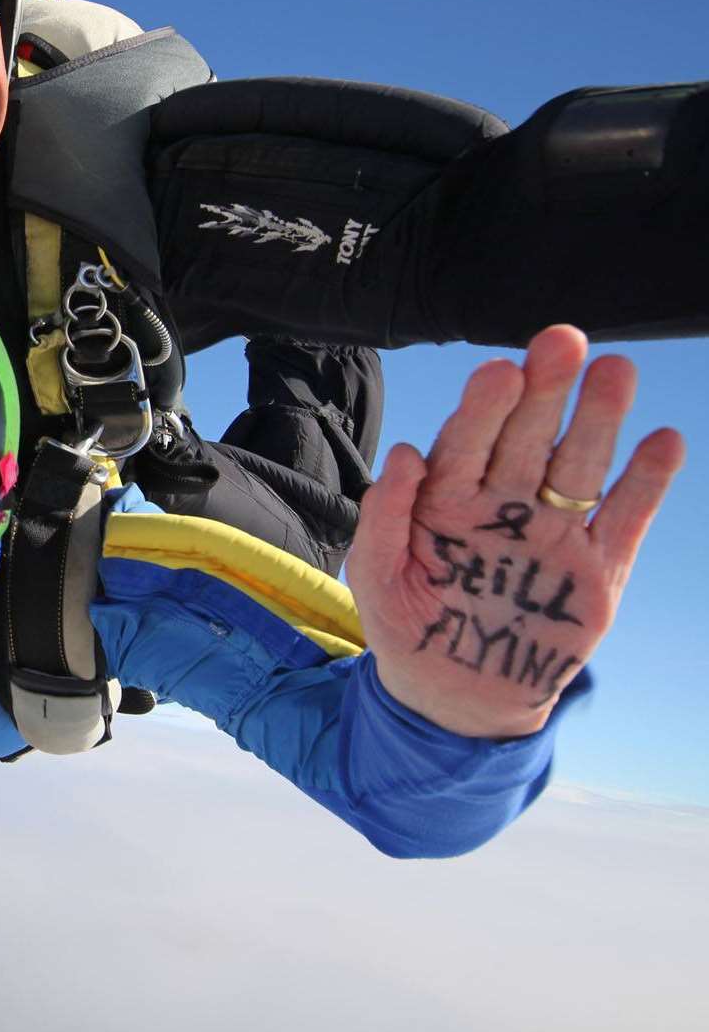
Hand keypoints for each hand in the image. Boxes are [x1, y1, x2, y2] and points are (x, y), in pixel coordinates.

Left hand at [347, 325, 685, 737]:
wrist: (454, 696)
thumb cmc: (406, 625)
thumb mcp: (376, 575)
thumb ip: (385, 515)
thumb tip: (407, 452)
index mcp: (448, 498)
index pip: (468, 441)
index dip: (484, 406)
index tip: (500, 370)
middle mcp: (505, 504)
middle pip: (529, 438)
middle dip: (545, 390)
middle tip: (561, 342)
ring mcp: (553, 531)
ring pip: (580, 465)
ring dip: (599, 419)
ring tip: (615, 371)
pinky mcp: (597, 568)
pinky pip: (626, 519)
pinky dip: (646, 483)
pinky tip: (663, 441)